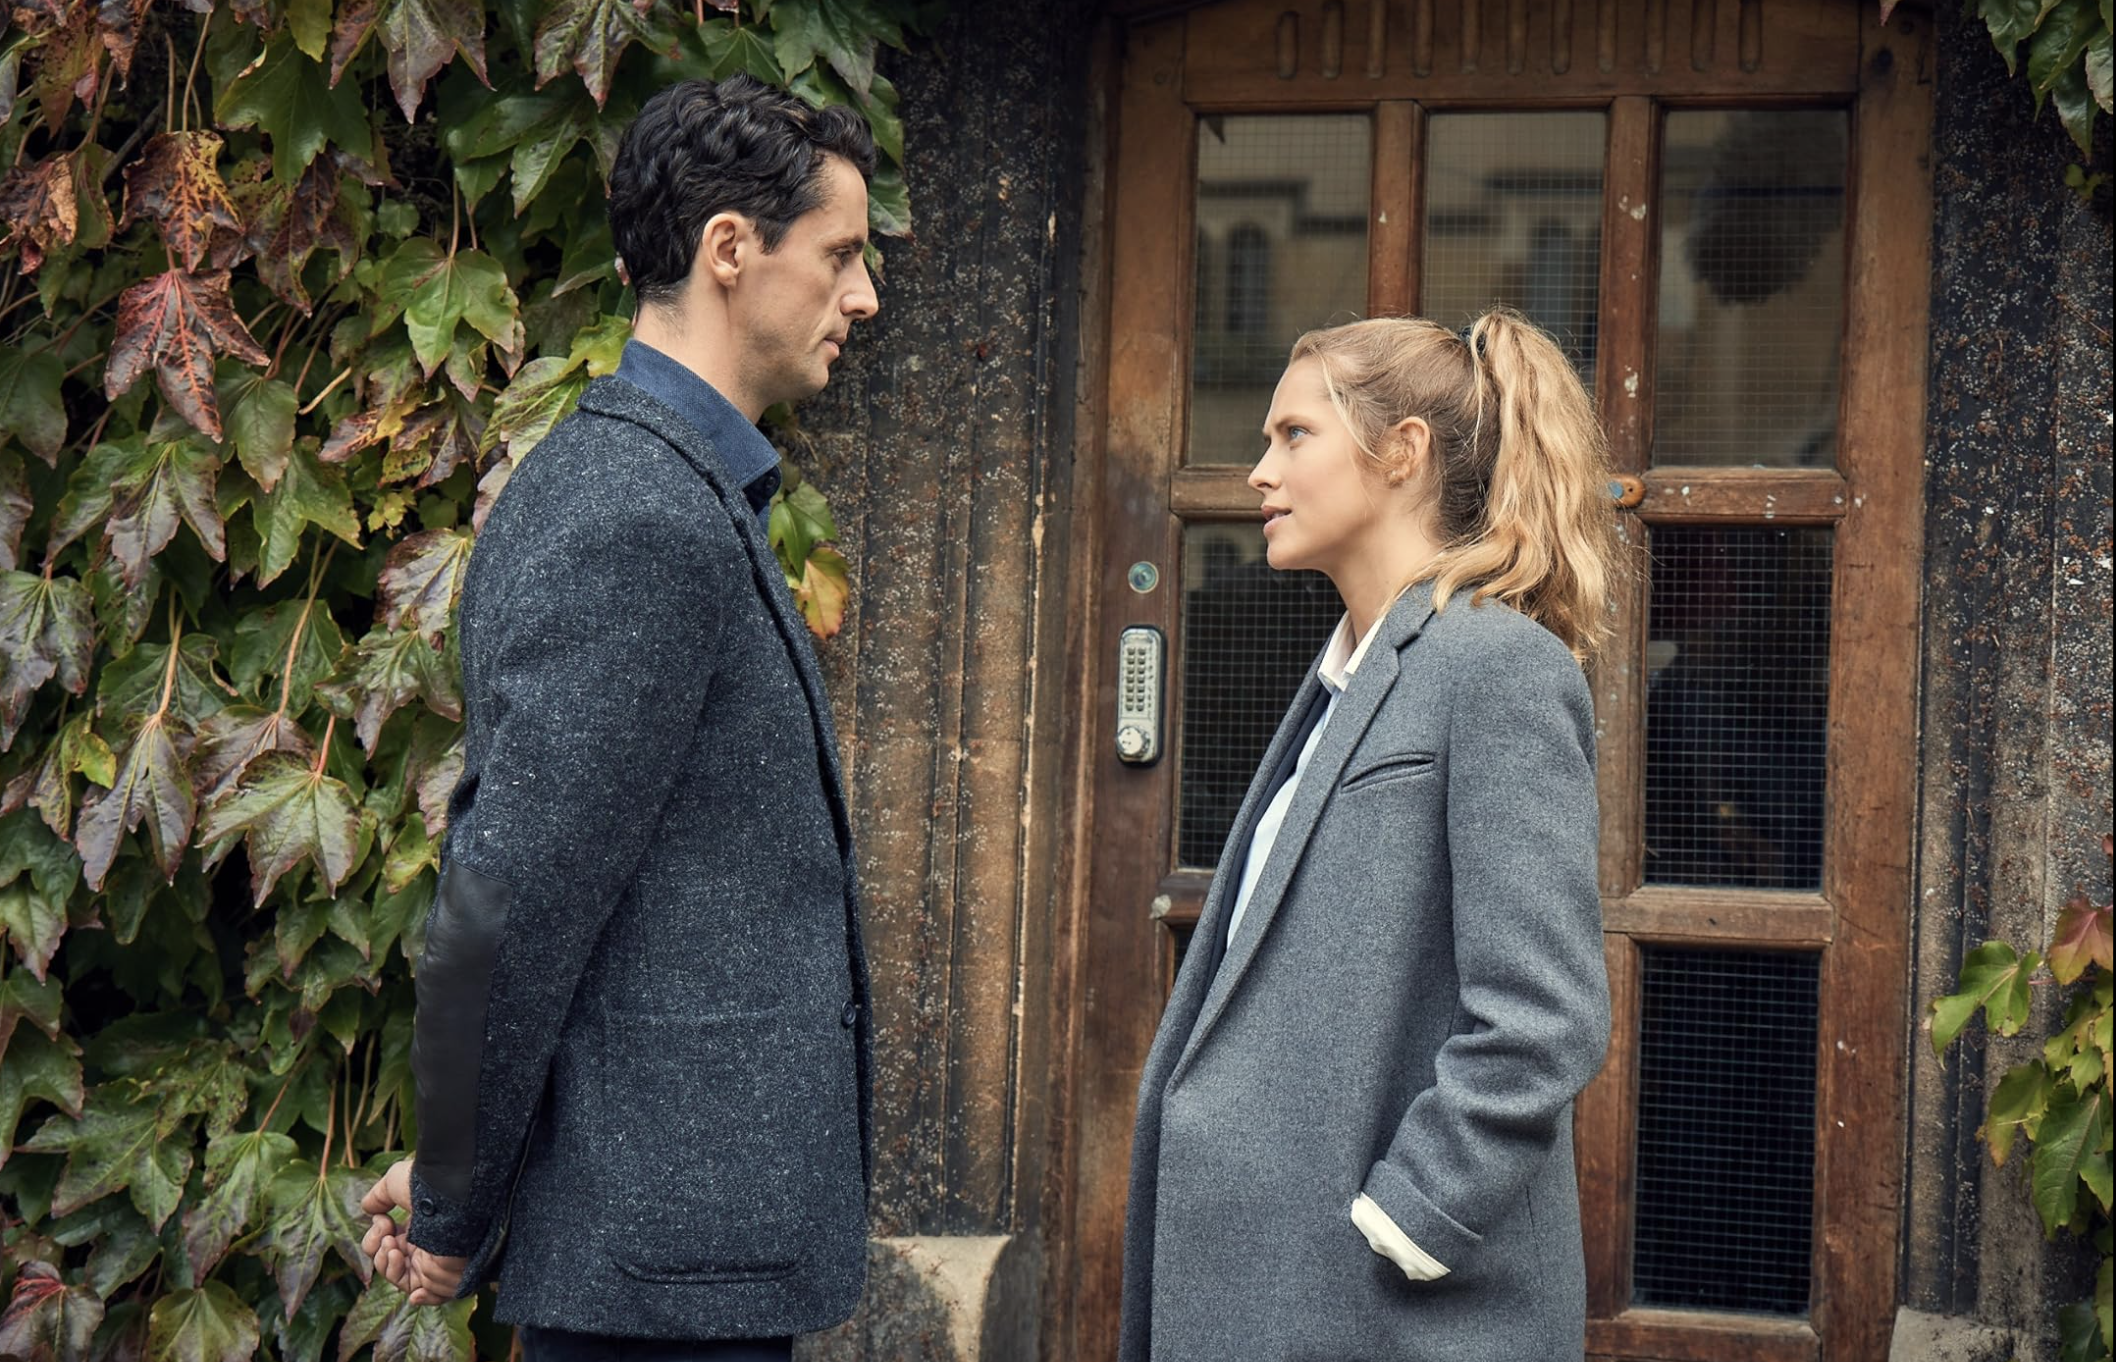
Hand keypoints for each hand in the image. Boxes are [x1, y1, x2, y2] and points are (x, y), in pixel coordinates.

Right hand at [361, 1157, 469, 1305]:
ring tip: (395, 1250)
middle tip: (388, 1237)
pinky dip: (421, 1297)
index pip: (384, 1245)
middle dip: (379, 1253)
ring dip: (389, 1268)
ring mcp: (435, 1261)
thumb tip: (367, 1208)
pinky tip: (415, 1293)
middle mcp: (424, 1245)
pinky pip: (432, 1296)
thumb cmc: (429, 1184)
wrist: (458, 1193)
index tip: (382, 1220)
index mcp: (414, 1227)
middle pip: (388, 1264)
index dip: (374, 1238)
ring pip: (401, 1280)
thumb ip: (380, 1196)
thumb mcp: (398, 1182)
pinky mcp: (448, 1276)